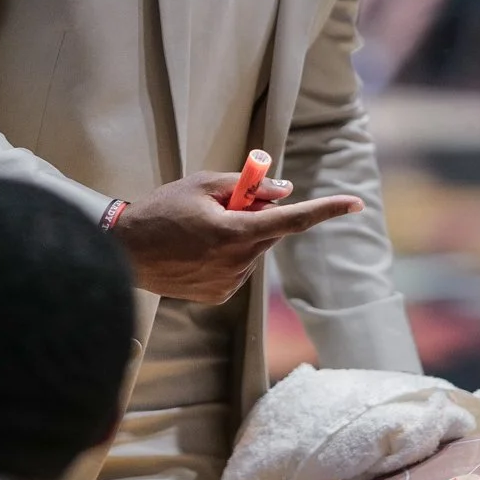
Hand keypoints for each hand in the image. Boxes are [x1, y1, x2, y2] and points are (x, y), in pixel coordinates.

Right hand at [112, 172, 362, 304]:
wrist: (123, 252)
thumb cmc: (161, 210)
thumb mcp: (203, 184)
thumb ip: (248, 185)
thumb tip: (284, 191)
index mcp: (234, 231)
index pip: (291, 220)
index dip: (325, 210)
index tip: (355, 203)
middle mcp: (237, 261)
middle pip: (269, 232)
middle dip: (258, 214)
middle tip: (226, 202)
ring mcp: (229, 282)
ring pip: (253, 250)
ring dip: (240, 235)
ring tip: (200, 230)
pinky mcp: (219, 295)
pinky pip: (238, 268)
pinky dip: (227, 255)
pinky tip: (196, 251)